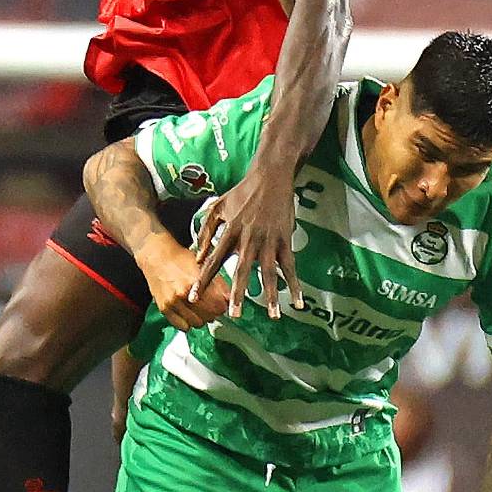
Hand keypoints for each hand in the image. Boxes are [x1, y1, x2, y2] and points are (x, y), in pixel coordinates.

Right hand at [137, 234, 229, 332]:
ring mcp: (172, 303)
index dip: (223, 305)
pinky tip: (188, 313)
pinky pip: (182, 326)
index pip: (219, 305)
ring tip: (199, 309)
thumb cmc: (179, 259)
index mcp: (195, 282)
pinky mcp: (164, 309)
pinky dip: (188, 322)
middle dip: (213, 312)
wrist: (157, 256)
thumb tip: (229, 299)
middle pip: (210, 316)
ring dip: (201, 318)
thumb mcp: (203, 266)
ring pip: (197, 323)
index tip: (221, 303)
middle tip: (211, 305)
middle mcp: (183, 294)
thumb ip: (218, 284)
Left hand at [193, 161, 301, 318]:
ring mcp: (269, 241)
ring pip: (269, 273)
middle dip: (238, 293)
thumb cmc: (242, 192)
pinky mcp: (285, 240)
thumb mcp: (218, 207)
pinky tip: (297, 301)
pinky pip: (290, 267)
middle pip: (242, 271)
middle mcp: (248, 239)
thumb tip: (197, 256)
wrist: (271, 176)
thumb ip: (206, 231)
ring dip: (270, 295)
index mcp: (230, 232)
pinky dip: (294, 285)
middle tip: (233, 314)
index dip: (203, 279)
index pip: (214, 260)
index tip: (193, 297)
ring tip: (272, 315)